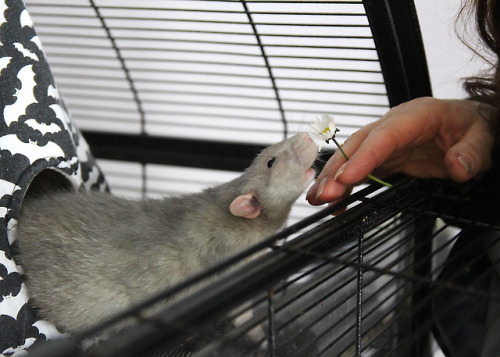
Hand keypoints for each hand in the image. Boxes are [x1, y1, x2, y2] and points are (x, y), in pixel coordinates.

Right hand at [307, 97, 496, 205]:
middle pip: (358, 146)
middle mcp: (393, 126)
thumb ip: (472, 152)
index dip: (362, 158)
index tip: (346, 179)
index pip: (383, 137)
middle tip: (324, 195)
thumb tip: (458, 166)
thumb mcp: (483, 135)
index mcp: (415, 115)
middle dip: (337, 170)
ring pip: (352, 157)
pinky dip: (344, 185)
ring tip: (317, 199)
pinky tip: (335, 201)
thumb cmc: (472, 126)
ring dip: (333, 179)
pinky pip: (359, 169)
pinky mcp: (384, 157)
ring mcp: (385, 142)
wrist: (470, 125)